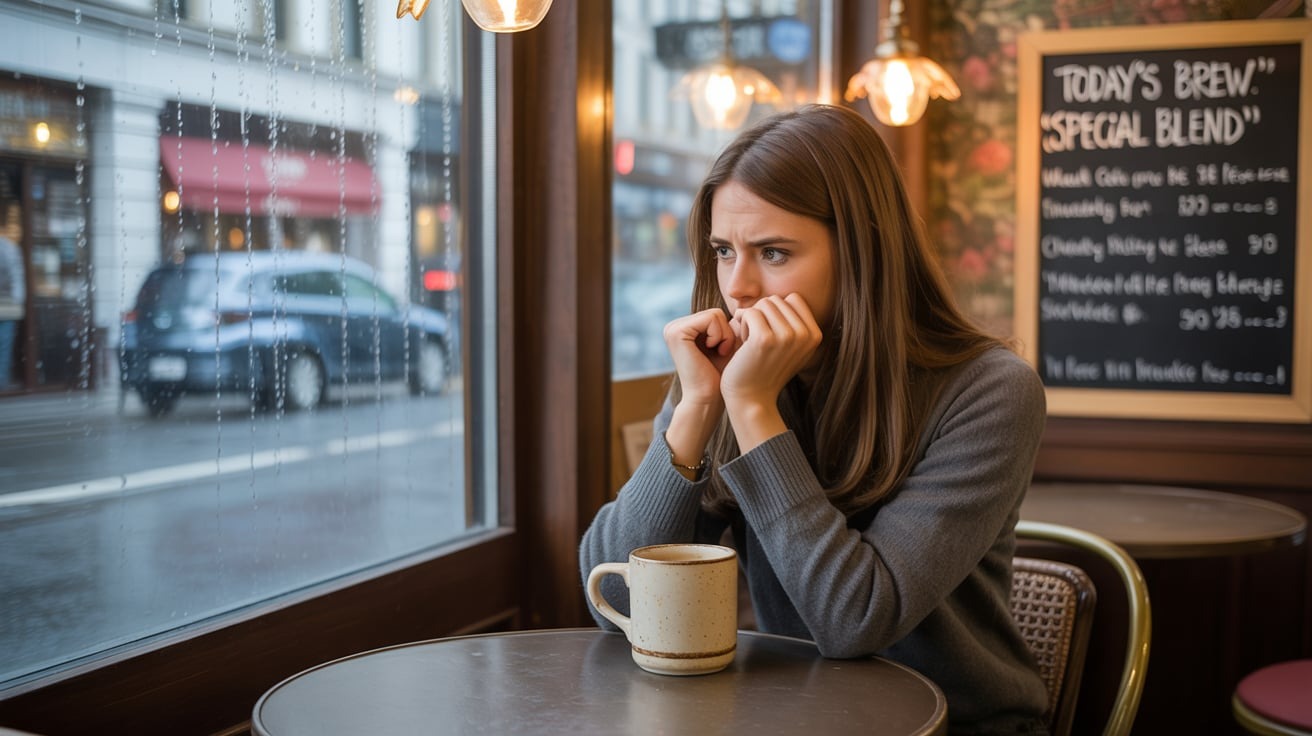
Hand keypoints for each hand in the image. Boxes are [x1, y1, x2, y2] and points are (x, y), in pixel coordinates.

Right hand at [662, 308, 738, 407]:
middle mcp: (674, 326)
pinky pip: (711, 318)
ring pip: (715, 315)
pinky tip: (713, 351)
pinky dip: (719, 335)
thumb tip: (742, 308)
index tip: (723, 351)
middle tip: (721, 353)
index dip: (728, 332)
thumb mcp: (728, 344)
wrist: (710, 399)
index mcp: (683, 329)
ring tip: (718, 353)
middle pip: (715, 313)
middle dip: (726, 334)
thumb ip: (731, 325)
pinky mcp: (677, 332)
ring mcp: (673, 328)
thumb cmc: (722, 377)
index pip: (715, 315)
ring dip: (725, 336)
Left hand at [721, 293, 822, 411]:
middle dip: (763, 315)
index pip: (794, 299)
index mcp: (815, 335)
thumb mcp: (790, 347)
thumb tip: (788, 297)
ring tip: (752, 342)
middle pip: (777, 299)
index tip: (771, 332)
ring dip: (752, 319)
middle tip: (757, 340)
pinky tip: (743, 343)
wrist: (752, 399)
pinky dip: (741, 324)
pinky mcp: (765, 338)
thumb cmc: (765, 369)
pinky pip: (749, 312)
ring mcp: (787, 336)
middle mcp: (805, 334)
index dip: (777, 312)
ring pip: (763, 303)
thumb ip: (794, 323)